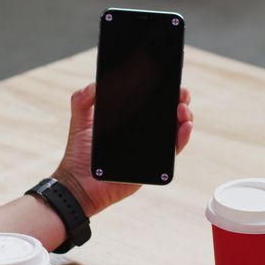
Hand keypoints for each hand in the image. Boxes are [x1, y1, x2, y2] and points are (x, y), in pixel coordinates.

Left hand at [52, 83, 193, 216]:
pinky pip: (173, 150)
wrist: (79, 183)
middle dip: (179, 100)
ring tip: (182, 109)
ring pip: (175, 129)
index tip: (170, 81)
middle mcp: (142, 133)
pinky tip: (184, 127)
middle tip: (181, 93)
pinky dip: (183, 138)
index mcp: (129, 121)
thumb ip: (81, 100)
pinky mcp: (154, 164)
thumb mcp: (79, 121)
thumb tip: (93, 85)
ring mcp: (150, 148)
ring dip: (184, 117)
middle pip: (168, 113)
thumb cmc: (79, 154)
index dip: (163, 91)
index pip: (151, 102)